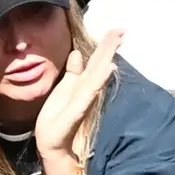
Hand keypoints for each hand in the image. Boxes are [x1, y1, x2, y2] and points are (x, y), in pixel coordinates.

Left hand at [35, 29, 123, 158]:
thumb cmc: (58, 119)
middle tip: (122, 29)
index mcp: (82, 84)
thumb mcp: (63, 90)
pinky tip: (107, 70)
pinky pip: (89, 94)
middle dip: (109, 47)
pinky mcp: (77, 112)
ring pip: (97, 76)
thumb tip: (76, 53)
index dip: (105, 45)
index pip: (96, 61)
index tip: (116, 29)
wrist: (53, 145)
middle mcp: (86, 91)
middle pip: (99, 65)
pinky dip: (99, 81)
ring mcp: (83, 101)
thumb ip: (72, 73)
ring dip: (106, 59)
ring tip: (116, 43)